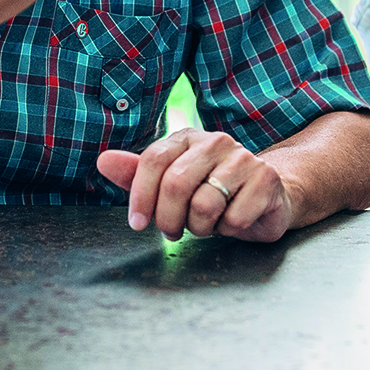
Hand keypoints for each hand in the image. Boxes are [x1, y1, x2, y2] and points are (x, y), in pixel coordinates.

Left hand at [97, 128, 300, 241]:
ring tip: (208, 222)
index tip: (138, 224)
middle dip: (169, 219)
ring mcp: (244, 158)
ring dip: (201, 227)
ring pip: (204, 206)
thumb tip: (102, 161)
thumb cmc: (211, 191)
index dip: (140, 197)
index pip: (153, 161)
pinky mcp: (266, 179)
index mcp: (187, 138)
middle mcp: (215, 141)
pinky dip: (229, 230)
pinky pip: (233, 219)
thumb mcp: (170, 183)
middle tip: (174, 231)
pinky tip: (233, 220)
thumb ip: (136, 174)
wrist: (266, 195)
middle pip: (176, 184)